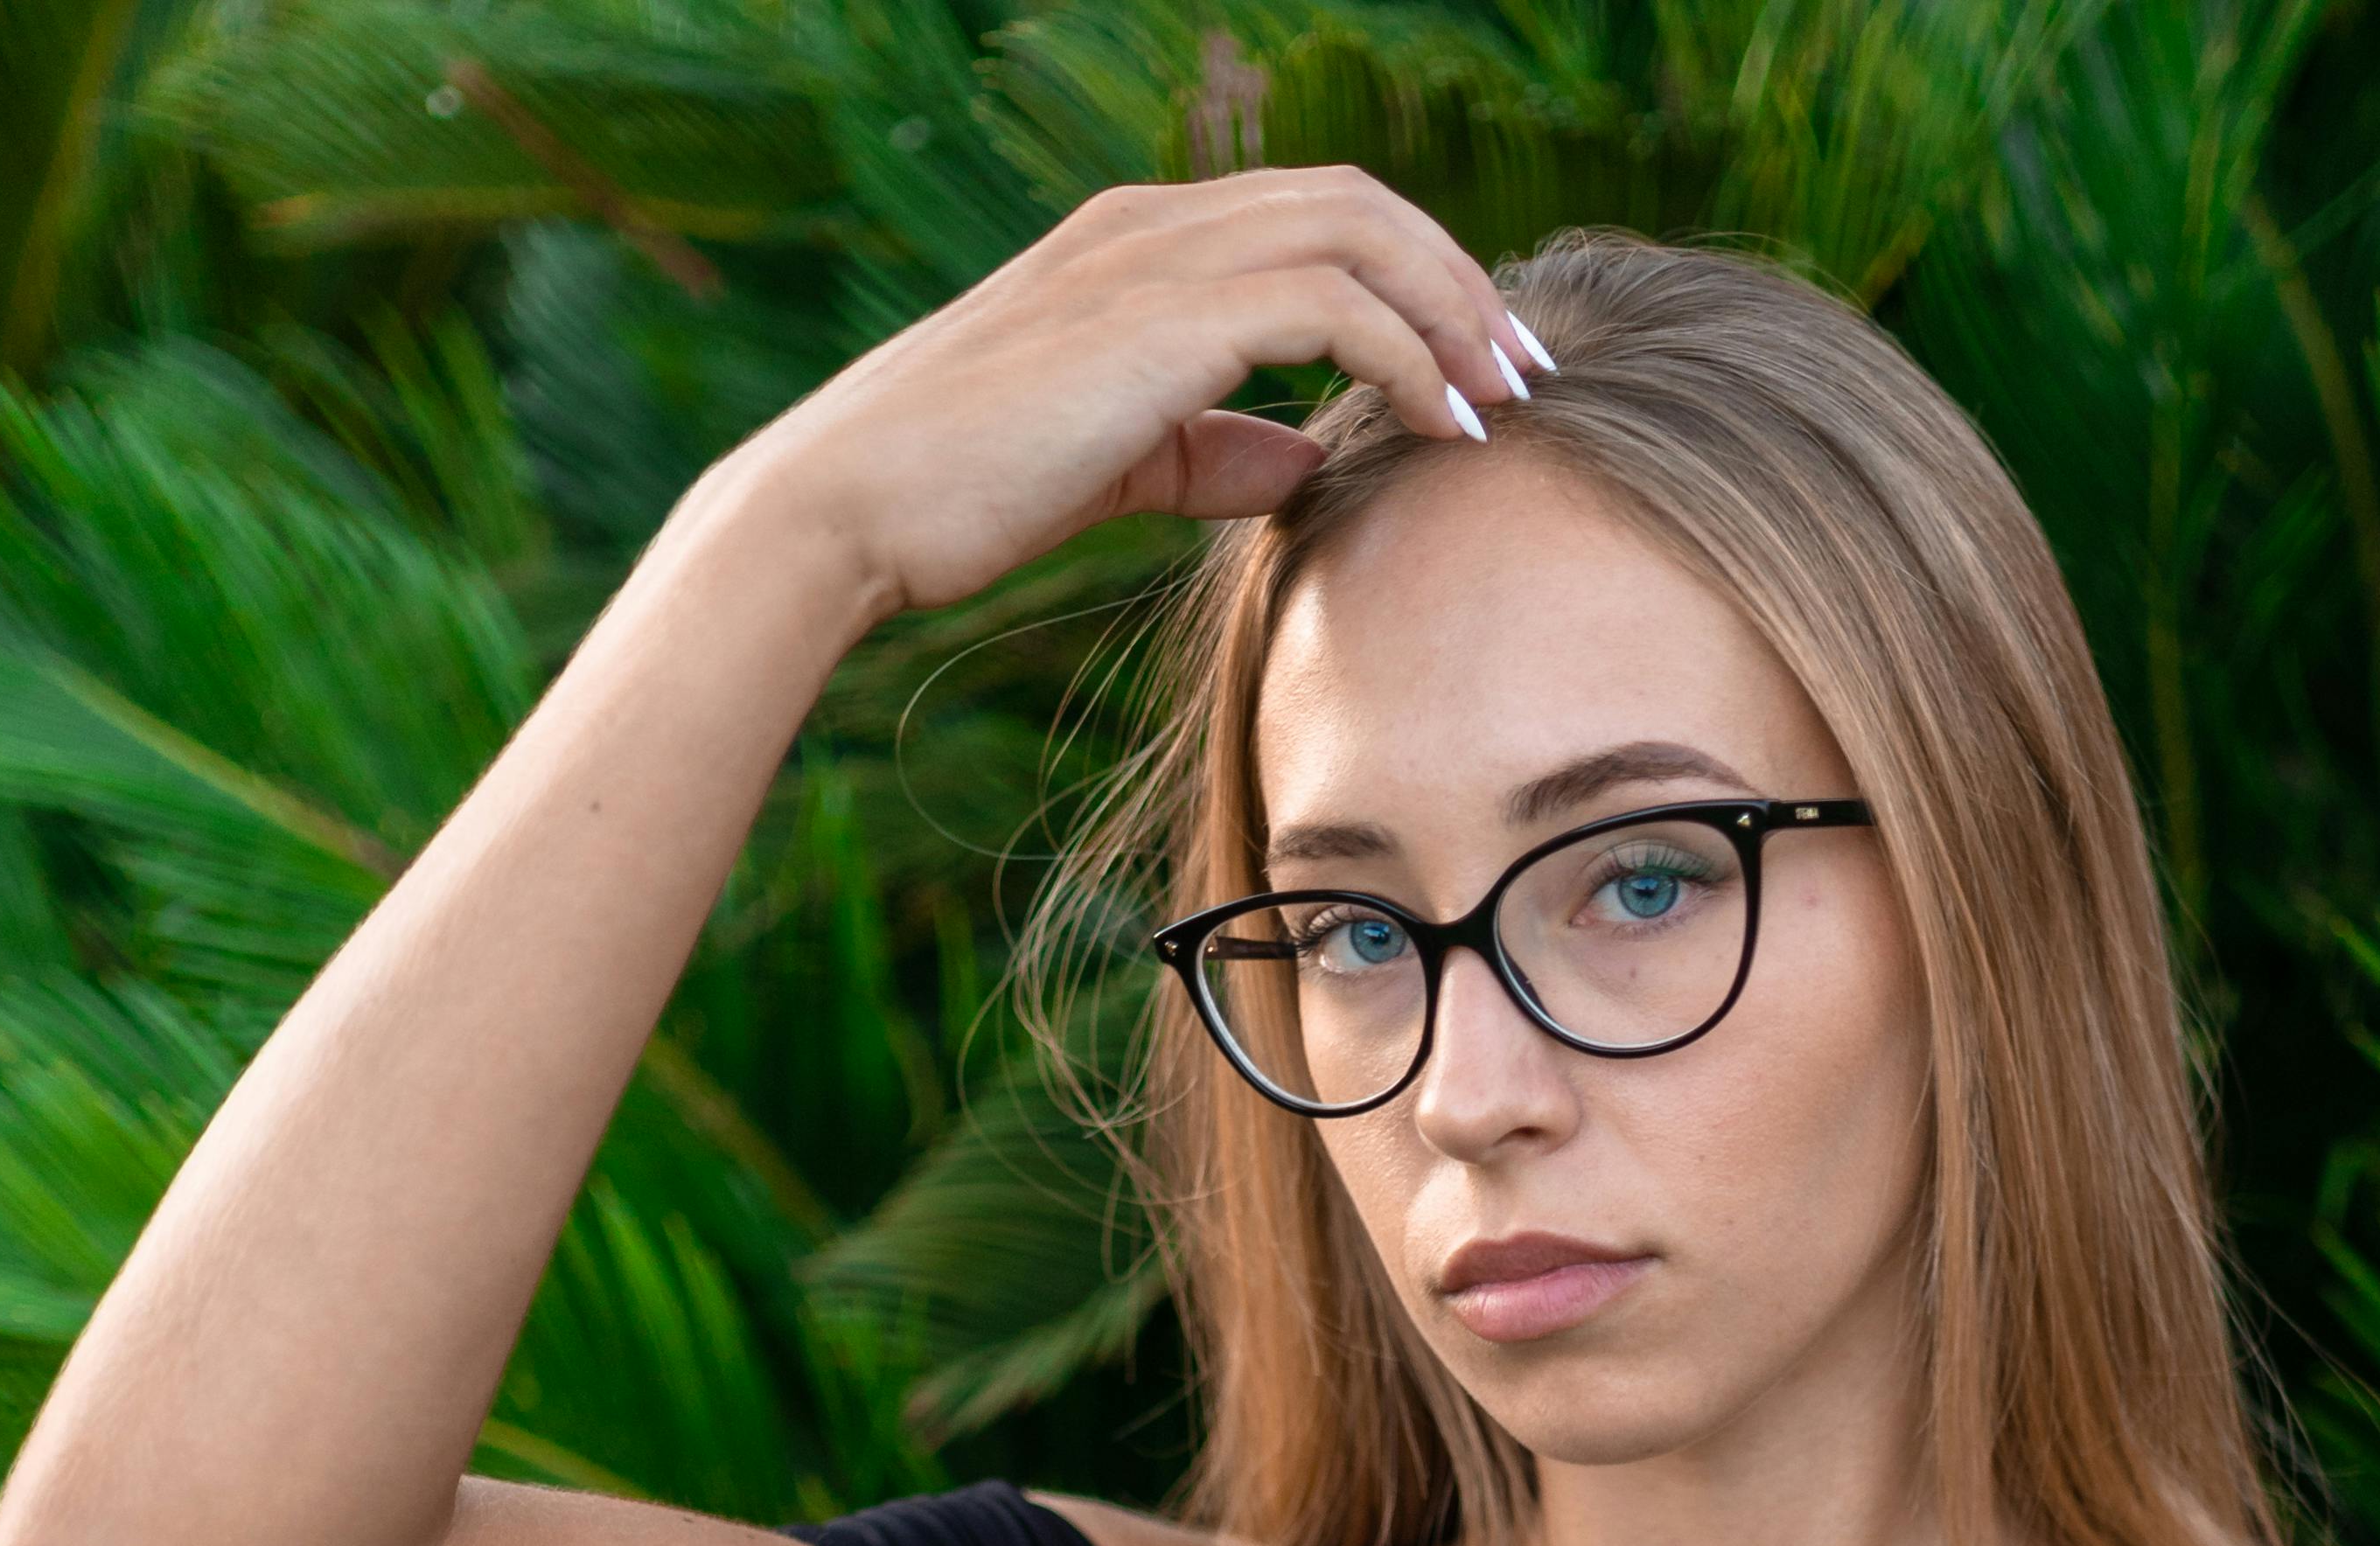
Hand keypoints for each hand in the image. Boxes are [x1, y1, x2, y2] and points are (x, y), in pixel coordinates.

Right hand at [708, 169, 1533, 626]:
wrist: (853, 509)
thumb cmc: (962, 496)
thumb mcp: (1116, 465)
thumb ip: (1210, 450)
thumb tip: (1307, 463)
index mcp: (1141, 244)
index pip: (1317, 217)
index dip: (1415, 276)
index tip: (1480, 363)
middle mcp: (1153, 225)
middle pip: (1358, 204)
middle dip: (1458, 282)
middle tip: (1526, 370)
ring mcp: (1154, 259)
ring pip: (1357, 234)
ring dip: (1450, 312)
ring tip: (1505, 398)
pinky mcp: (1160, 319)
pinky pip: (1330, 304)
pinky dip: (1403, 354)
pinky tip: (1440, 425)